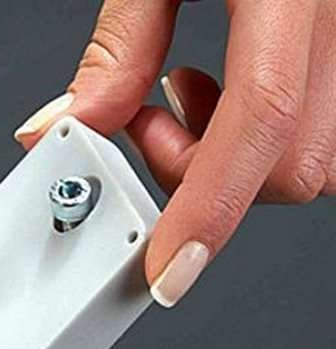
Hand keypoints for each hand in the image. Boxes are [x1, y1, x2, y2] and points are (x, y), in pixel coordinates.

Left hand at [14, 0, 334, 306]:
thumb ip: (119, 45)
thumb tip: (67, 124)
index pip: (263, 125)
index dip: (209, 213)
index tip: (169, 274)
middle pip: (293, 167)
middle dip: (204, 177)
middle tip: (148, 127)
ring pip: (310, 159)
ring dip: (228, 159)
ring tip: (180, 100)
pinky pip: (318, 129)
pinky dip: (256, 138)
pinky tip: (219, 89)